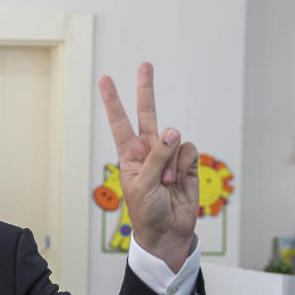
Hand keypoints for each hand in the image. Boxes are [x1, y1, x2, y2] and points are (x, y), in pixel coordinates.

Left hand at [99, 63, 198, 271]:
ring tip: (166, 181)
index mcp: (129, 154)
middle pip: (148, 113)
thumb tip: (173, 132)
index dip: (113, 101)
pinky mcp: (186, 162)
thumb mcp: (142, 184)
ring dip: (172, 159)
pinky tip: (178, 179)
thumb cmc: (147, 211)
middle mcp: (148, 150)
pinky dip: (184, 163)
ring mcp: (168, 155)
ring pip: (175, 137)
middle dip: (146, 89)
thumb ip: (156, 156)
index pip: (120, 122)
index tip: (105, 79)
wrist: (168, 231)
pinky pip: (189, 149)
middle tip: (145, 64)